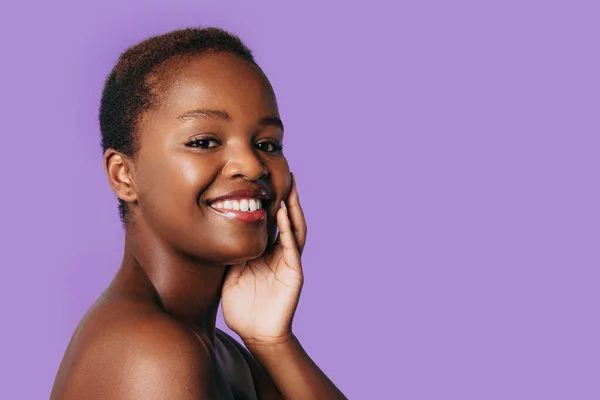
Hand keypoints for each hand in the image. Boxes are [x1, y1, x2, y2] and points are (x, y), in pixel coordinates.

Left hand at [221, 173, 306, 344]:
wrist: (255, 333)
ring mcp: (289, 262)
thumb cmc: (242, 307)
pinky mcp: (294, 273)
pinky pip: (292, 248)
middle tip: (286, 173)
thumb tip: (214, 232)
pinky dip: (288, 230)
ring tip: (289, 185)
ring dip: (293, 207)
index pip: (271, 221)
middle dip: (288, 196)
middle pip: (288, 219)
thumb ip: (230, 253)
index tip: (266, 179)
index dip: (271, 200)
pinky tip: (283, 214)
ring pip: (295, 228)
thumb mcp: (231, 273)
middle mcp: (281, 253)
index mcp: (267, 252)